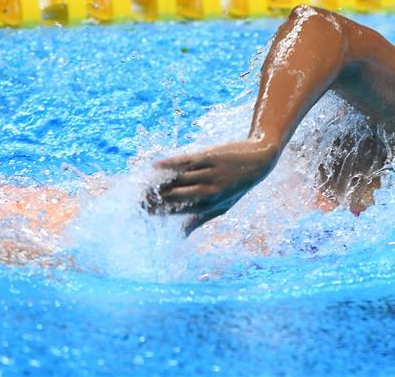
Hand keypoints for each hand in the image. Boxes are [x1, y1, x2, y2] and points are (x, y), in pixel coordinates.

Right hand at [148, 140, 278, 233]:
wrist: (259, 160)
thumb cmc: (236, 186)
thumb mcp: (221, 206)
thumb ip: (198, 220)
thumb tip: (179, 237)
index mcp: (209, 205)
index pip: (177, 210)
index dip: (158, 211)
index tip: (141, 212)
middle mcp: (208, 191)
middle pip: (175, 196)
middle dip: (154, 199)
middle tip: (135, 199)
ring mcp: (209, 173)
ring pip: (178, 179)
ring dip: (158, 182)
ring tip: (141, 185)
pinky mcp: (209, 156)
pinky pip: (186, 160)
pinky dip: (170, 163)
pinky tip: (155, 166)